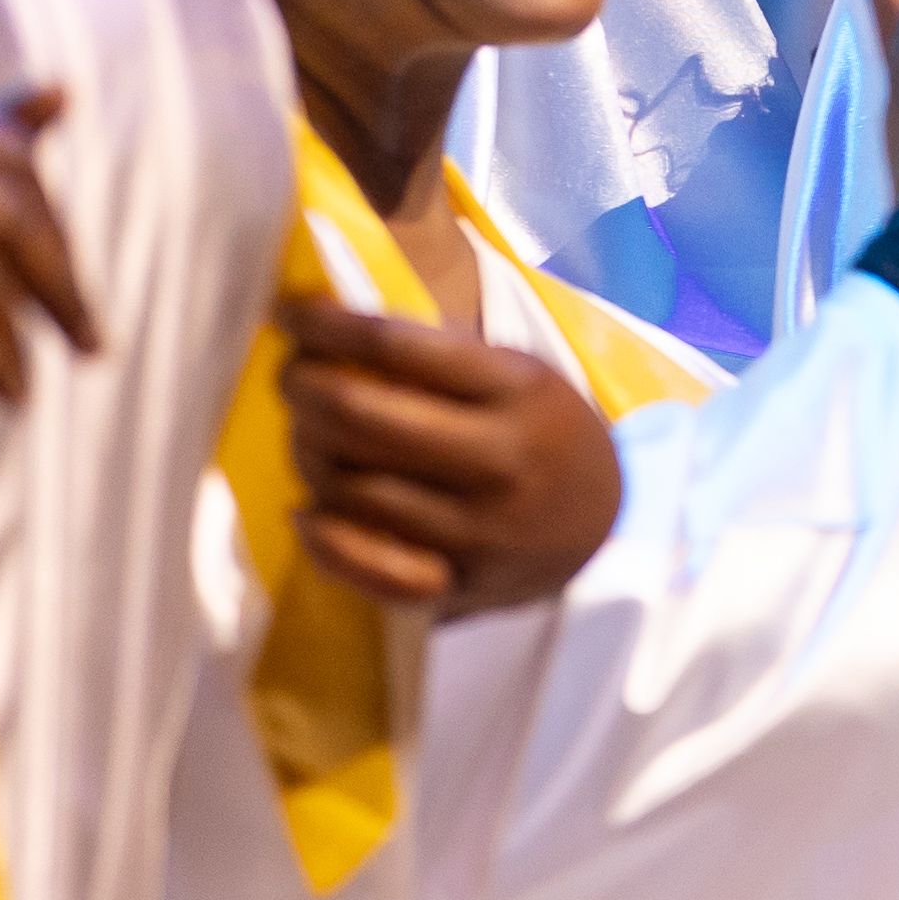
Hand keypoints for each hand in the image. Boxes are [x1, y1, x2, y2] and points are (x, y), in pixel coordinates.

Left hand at [275, 296, 625, 612]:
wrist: (607, 528)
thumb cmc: (543, 433)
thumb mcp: (519, 374)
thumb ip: (438, 352)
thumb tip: (327, 326)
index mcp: (520, 390)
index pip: (397, 345)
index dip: (325, 325)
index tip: (291, 314)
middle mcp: (502, 461)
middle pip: (359, 415)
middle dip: (304, 386)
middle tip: (292, 376)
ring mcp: (480, 531)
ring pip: (351, 488)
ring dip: (307, 453)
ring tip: (308, 435)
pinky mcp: (460, 585)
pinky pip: (366, 568)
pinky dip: (322, 538)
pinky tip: (307, 510)